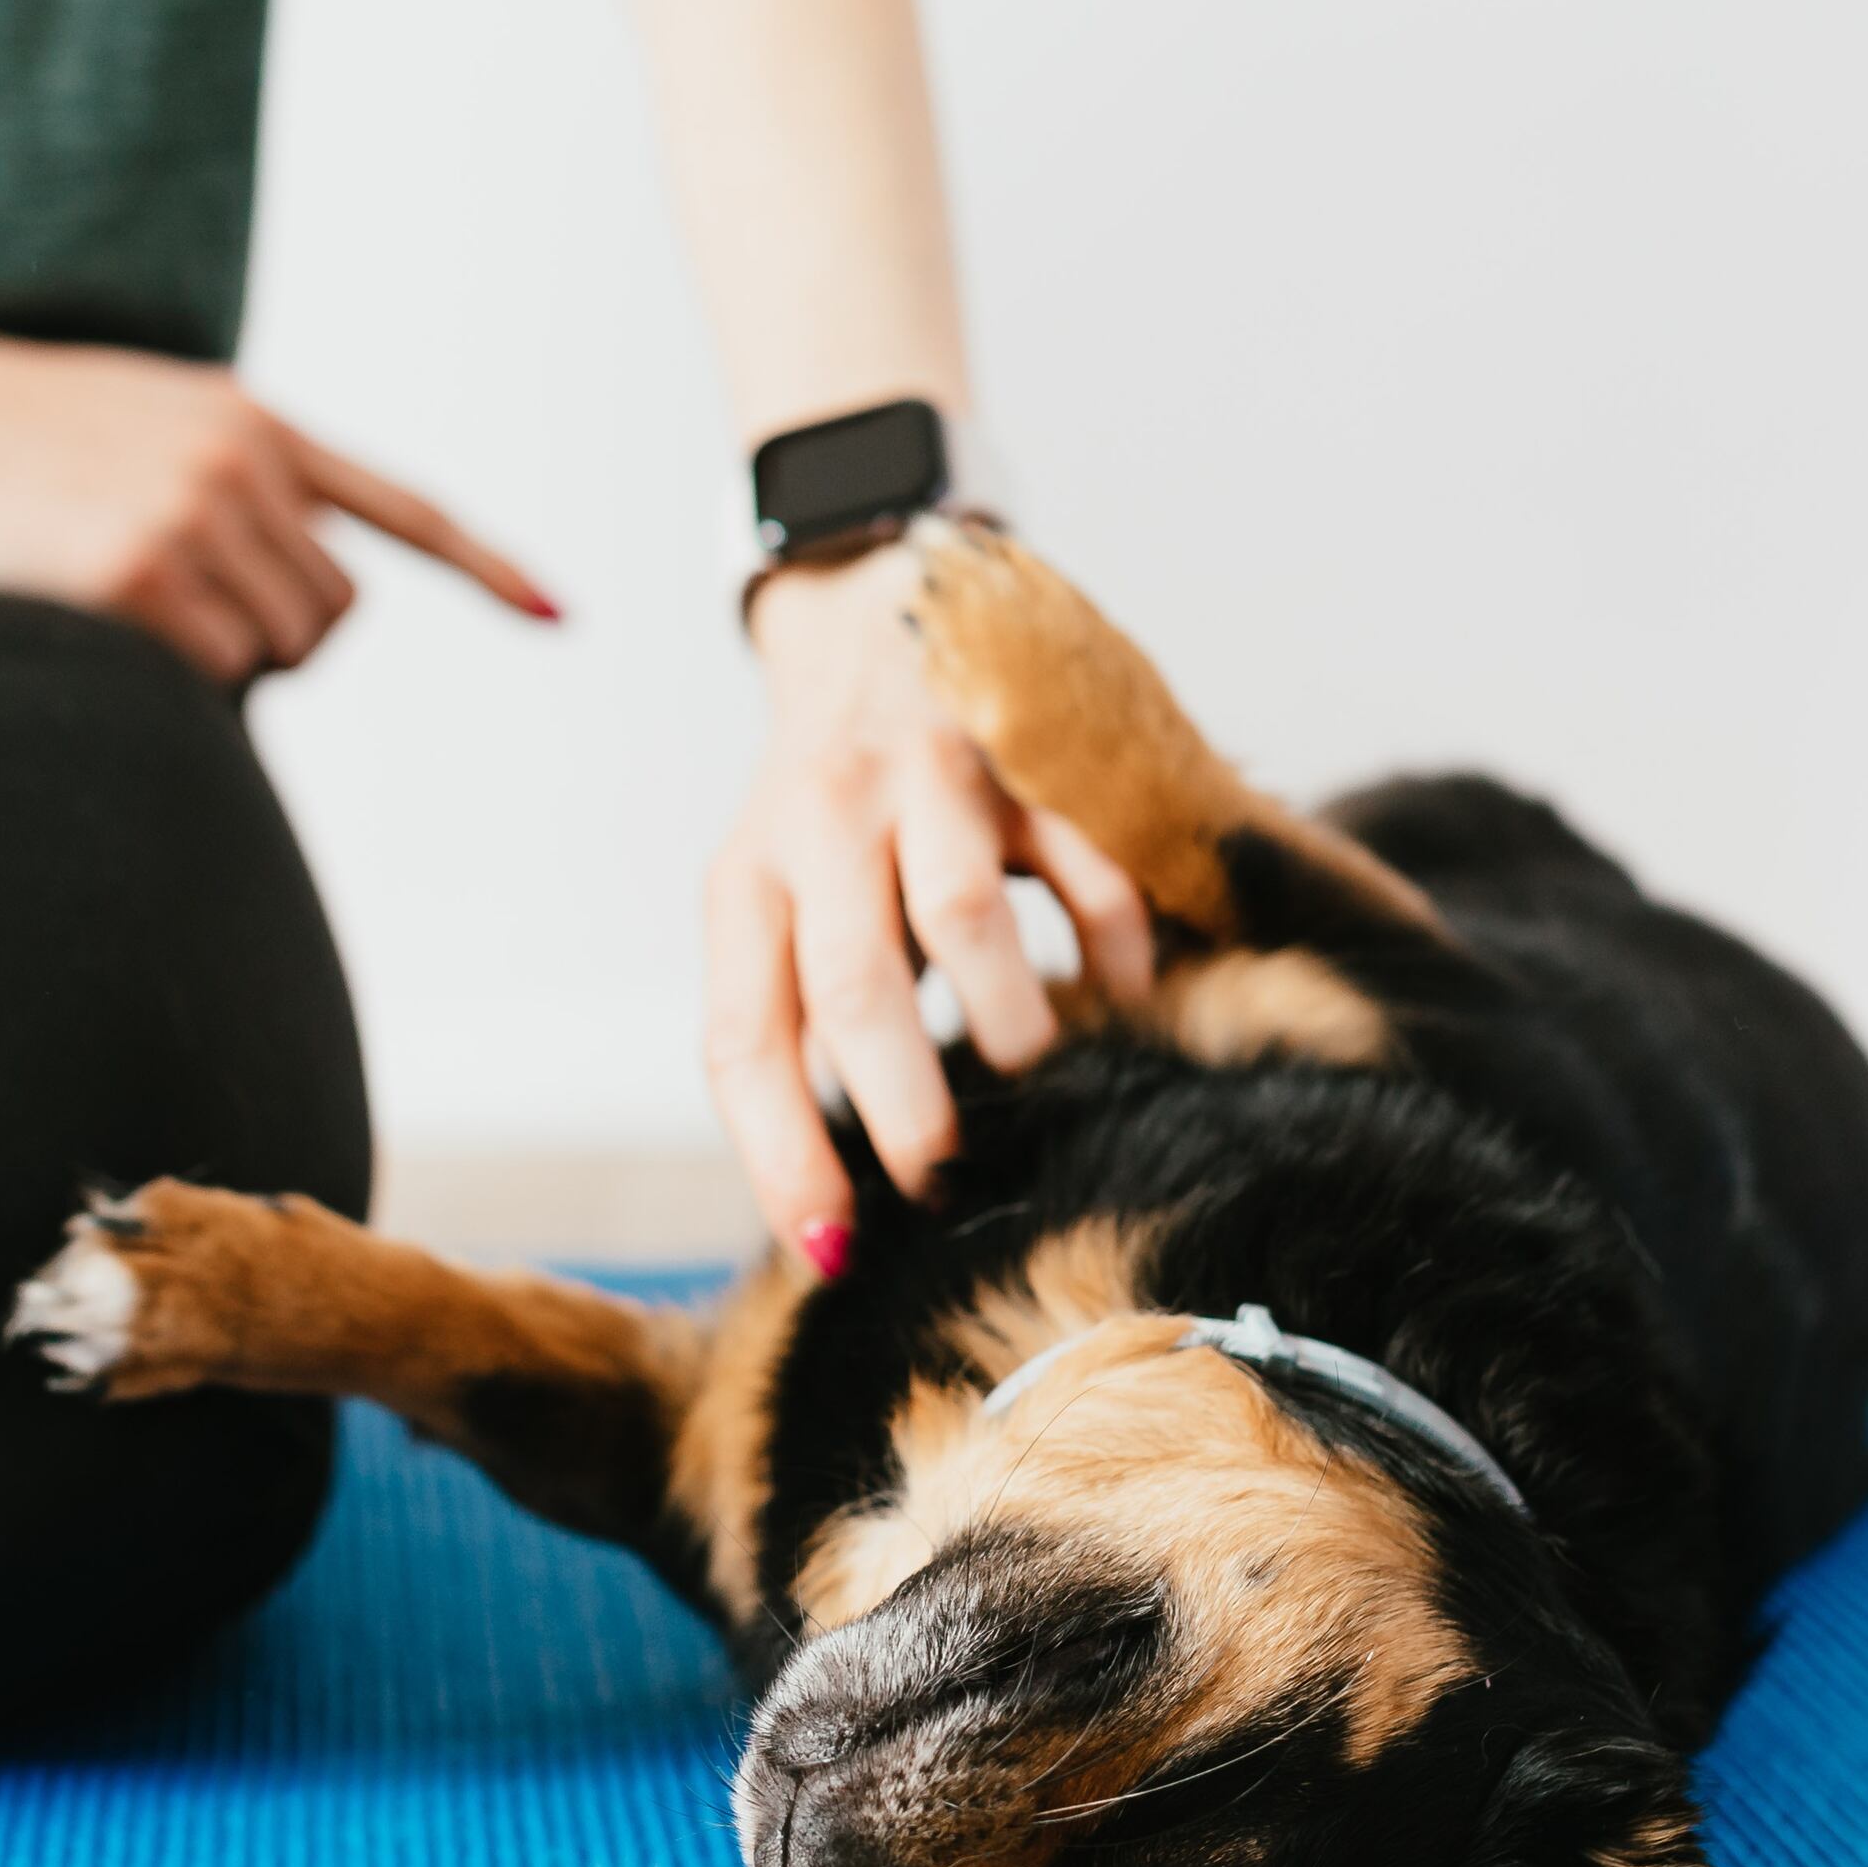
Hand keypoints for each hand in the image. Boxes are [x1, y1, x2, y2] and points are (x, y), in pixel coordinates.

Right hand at [0, 317, 555, 682]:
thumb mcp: (133, 422)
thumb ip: (223, 481)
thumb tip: (283, 599)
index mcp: (250, 421)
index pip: (401, 506)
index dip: (484, 568)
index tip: (555, 616)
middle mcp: (241, 462)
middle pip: (335, 612)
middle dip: (279, 641)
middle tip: (180, 619)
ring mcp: (192, 514)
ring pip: (279, 652)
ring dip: (221, 663)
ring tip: (121, 604)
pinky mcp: (138, 573)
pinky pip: (211, 676)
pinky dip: (170, 680)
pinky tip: (94, 624)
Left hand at [705, 541, 1159, 1274]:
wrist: (873, 615)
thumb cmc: (826, 815)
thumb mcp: (774, 899)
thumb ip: (795, 1017)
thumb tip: (829, 1207)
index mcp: (744, 882)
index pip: (744, 1036)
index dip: (781, 1151)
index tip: (829, 1251)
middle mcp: (821, 825)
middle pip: (853, 984)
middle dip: (901, 1106)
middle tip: (942, 1182)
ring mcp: (924, 780)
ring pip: (962, 916)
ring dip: (1005, 1023)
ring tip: (1029, 1083)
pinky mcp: (1024, 752)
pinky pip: (1081, 860)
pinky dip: (1110, 945)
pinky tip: (1123, 997)